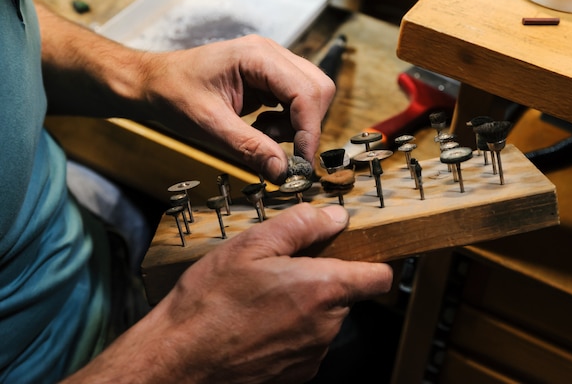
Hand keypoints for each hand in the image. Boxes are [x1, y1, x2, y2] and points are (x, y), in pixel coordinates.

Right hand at [63, 204, 391, 383]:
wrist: (179, 360)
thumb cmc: (210, 302)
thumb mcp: (250, 246)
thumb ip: (300, 225)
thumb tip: (334, 216)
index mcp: (322, 289)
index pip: (379, 277)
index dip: (371, 261)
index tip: (353, 252)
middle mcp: (325, 327)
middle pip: (345, 295)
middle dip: (322, 279)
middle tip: (283, 270)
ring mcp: (312, 354)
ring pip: (324, 319)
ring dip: (304, 305)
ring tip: (263, 298)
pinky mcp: (297, 374)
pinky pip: (307, 342)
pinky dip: (291, 330)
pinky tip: (258, 323)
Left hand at [139, 35, 334, 182]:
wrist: (154, 83)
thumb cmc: (173, 94)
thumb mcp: (209, 125)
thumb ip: (249, 148)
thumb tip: (283, 171)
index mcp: (256, 56)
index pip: (306, 91)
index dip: (309, 129)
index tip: (302, 161)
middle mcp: (270, 54)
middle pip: (318, 89)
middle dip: (306, 125)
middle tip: (279, 148)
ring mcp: (272, 64)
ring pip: (311, 96)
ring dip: (295, 125)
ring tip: (262, 135)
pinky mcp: (269, 78)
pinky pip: (296, 101)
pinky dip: (287, 122)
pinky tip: (260, 128)